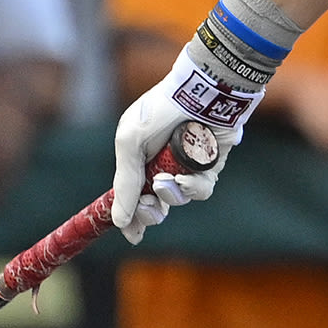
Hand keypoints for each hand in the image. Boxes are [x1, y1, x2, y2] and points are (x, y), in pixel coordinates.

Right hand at [110, 39, 253, 240]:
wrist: (201, 92)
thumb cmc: (160, 111)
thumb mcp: (130, 142)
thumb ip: (125, 182)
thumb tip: (118, 221)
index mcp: (138, 160)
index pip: (131, 198)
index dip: (130, 219)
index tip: (131, 234)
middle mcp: (161, 166)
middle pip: (154, 207)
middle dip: (149, 213)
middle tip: (148, 208)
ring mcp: (186, 168)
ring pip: (178, 200)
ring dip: (169, 195)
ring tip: (165, 180)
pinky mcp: (209, 167)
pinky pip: (200, 190)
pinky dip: (192, 187)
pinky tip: (187, 176)